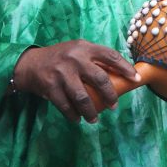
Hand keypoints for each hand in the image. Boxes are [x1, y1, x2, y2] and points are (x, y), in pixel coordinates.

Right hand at [12, 40, 139, 122]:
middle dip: (110, 95)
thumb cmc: (61, 58)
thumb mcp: (78, 51)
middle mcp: (74, 58)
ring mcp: (62, 73)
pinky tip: (78, 119)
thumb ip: (95, 59)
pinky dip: (74, 116)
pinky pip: (66, 106)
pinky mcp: (51, 87)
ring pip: (83, 97)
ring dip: (91, 112)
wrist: (31, 63)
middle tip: (114, 105)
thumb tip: (120, 74)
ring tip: (95, 119)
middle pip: (100, 78)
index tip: (135, 79)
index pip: (110, 55)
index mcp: (85, 47)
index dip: (125, 68)